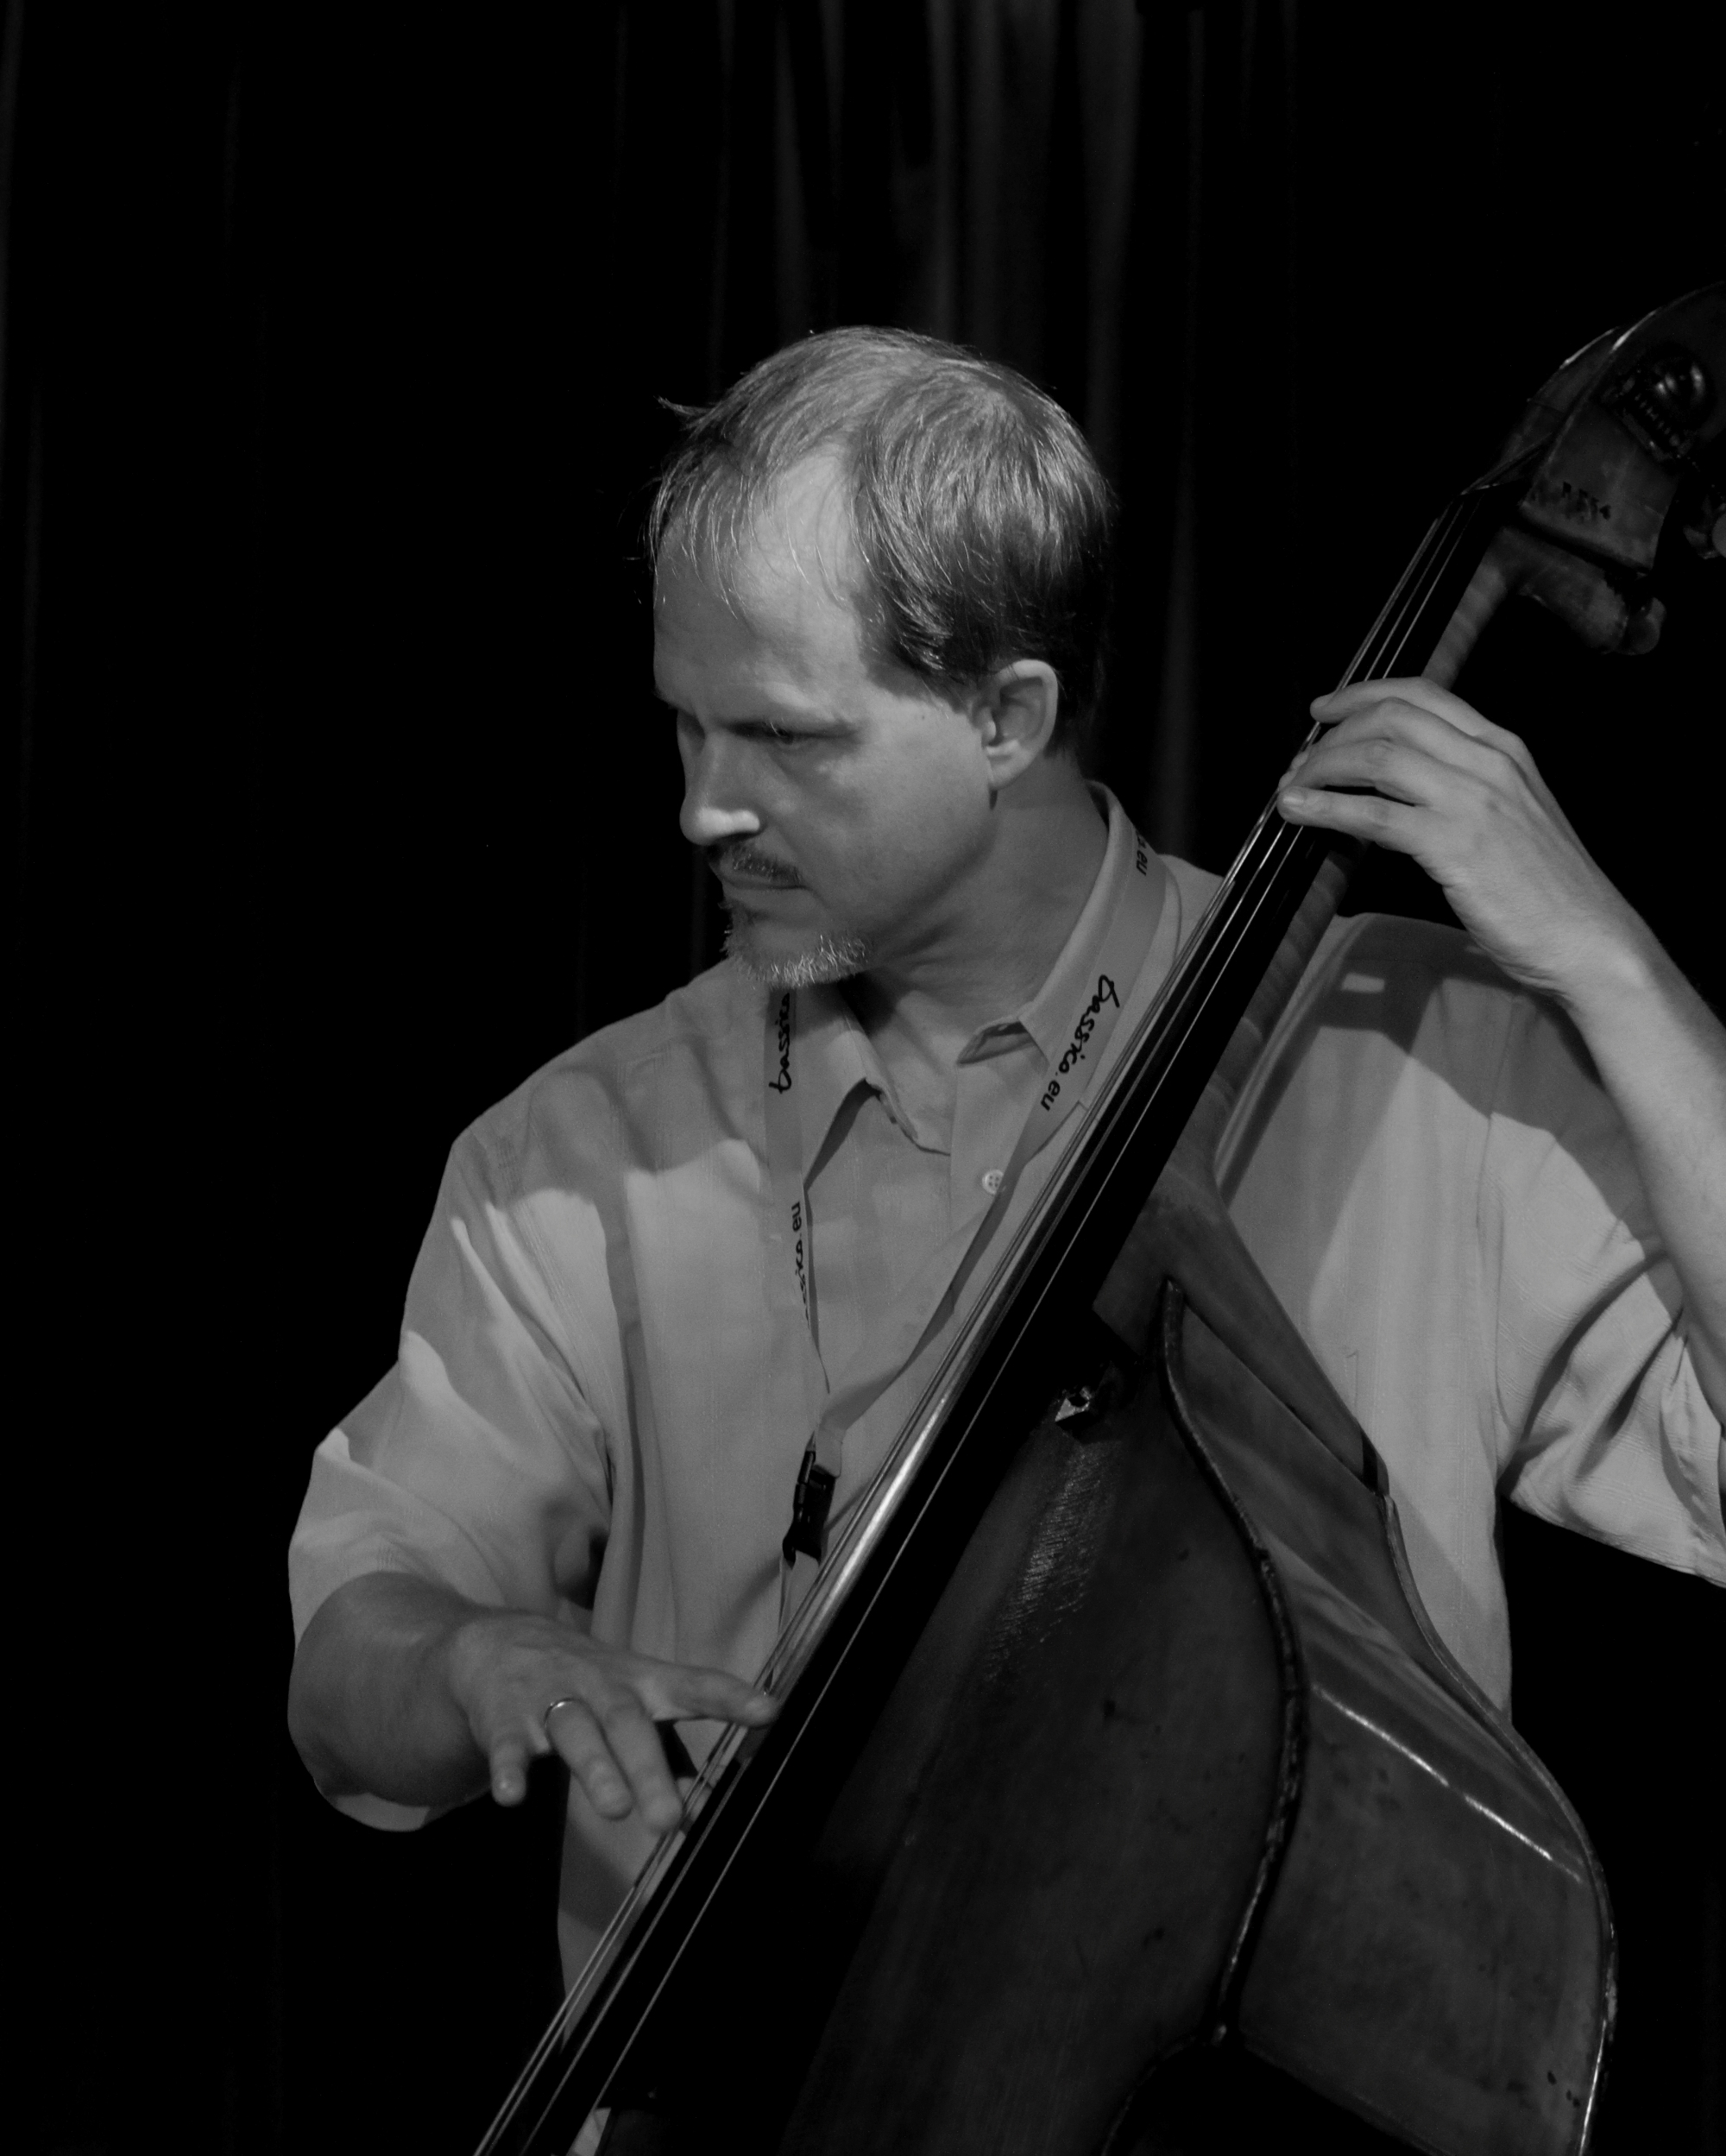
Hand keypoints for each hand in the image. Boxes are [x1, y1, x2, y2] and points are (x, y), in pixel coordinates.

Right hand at [445, 1610, 776, 1833]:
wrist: (495, 1643)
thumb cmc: (585, 1683)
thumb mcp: (631, 1702)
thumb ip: (669, 1755)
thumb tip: (708, 1814)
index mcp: (639, 1682)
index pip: (691, 1685)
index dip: (730, 1697)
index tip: (768, 1711)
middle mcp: (600, 1686)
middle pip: (629, 1721)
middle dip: (650, 1768)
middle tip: (670, 1818)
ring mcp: (551, 1698)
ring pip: (576, 1729)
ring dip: (596, 1768)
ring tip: (616, 1810)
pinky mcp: (504, 1716)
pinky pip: (506, 1743)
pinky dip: (509, 1767)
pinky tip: (512, 1794)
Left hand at [1276, 678, 1650, 1008]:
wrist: (1589, 937)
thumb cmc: (1547, 888)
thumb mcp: (1511, 815)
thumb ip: (1464, 788)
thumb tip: (1397, 787)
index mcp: (1503, 747)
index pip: (1423, 694)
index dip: (1363, 694)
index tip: (1325, 709)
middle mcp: (1489, 760)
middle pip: (1391, 717)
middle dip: (1333, 733)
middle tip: (1298, 762)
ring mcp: (1472, 799)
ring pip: (1377, 756)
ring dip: (1321, 768)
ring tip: (1290, 789)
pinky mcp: (1454, 843)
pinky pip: (1374, 813)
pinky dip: (1326, 807)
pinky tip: (1297, 813)